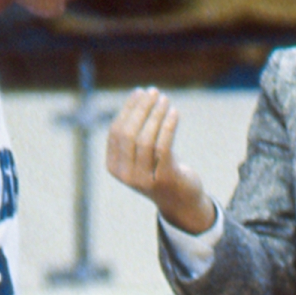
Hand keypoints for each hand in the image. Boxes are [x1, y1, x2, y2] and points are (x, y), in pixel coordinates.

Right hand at [106, 87, 215, 232]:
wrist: (181, 202)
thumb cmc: (160, 169)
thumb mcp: (143, 153)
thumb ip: (136, 131)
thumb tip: (140, 96)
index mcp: (114, 167)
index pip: (116, 132)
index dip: (127, 110)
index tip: (140, 93)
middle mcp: (125, 175)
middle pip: (129, 134)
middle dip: (141, 109)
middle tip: (153, 92)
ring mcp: (144, 179)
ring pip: (146, 140)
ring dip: (156, 115)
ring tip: (165, 99)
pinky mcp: (164, 179)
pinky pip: (163, 147)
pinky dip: (168, 126)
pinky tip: (174, 112)